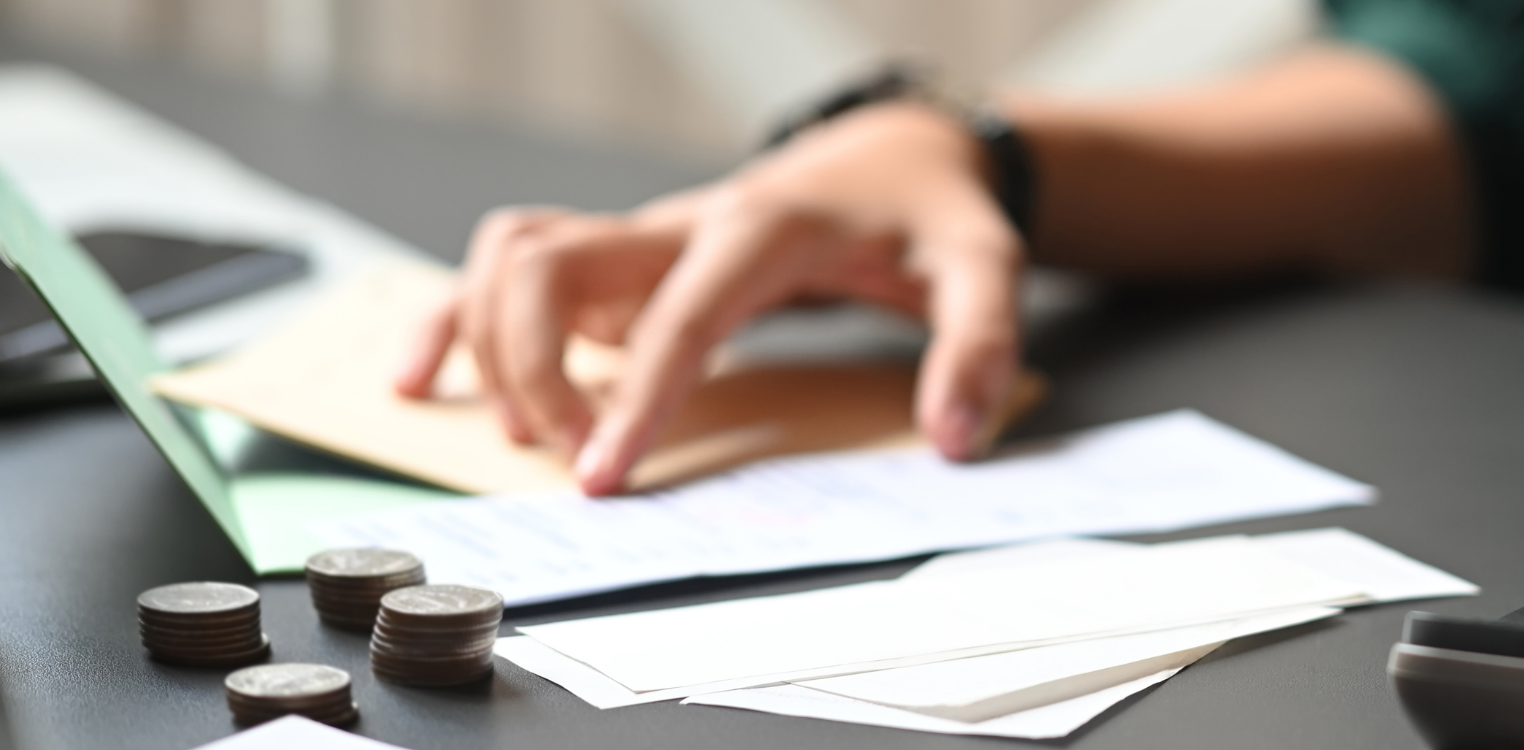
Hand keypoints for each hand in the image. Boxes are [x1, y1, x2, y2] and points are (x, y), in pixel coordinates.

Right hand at [392, 103, 1023, 494]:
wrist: (897, 158)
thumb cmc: (932, 216)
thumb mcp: (986, 269)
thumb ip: (979, 348)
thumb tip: (954, 437)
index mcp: (765, 228)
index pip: (680, 313)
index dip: (636, 397)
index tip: (604, 475)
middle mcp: (685, 222)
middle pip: (551, 264)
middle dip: (534, 367)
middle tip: (573, 460)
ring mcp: (644, 235)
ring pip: (512, 255)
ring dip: (488, 342)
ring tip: (524, 434)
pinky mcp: (625, 254)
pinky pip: (510, 266)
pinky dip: (456, 315)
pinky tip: (427, 378)